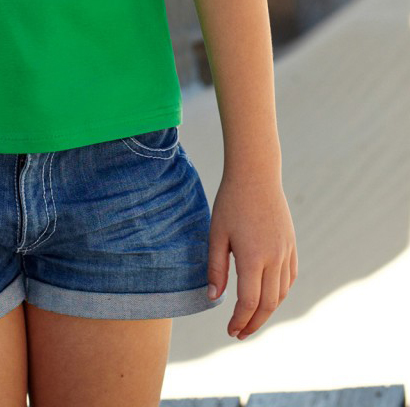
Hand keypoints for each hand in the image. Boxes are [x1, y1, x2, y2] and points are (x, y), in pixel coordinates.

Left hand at [207, 168, 297, 338]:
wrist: (256, 174)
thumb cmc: (231, 202)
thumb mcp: (216, 233)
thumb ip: (216, 268)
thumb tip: (214, 299)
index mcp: (253, 257)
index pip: (248, 302)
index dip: (240, 321)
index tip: (230, 331)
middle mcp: (274, 258)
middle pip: (268, 304)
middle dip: (253, 323)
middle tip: (240, 333)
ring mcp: (286, 252)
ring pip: (282, 294)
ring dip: (268, 311)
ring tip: (251, 318)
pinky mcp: (291, 245)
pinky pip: (290, 278)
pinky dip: (280, 293)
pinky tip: (268, 297)